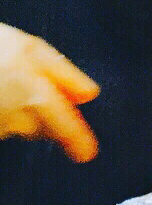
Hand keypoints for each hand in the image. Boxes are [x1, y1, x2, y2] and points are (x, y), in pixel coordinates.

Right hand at [0, 24, 98, 161]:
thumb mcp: (30, 49)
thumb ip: (64, 74)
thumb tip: (89, 95)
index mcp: (35, 97)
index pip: (63, 125)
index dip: (77, 140)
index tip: (87, 155)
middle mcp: (15, 120)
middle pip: (42, 127)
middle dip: (44, 114)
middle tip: (28, 85)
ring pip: (16, 125)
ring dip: (17, 109)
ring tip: (4, 81)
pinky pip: (1, 125)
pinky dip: (2, 110)